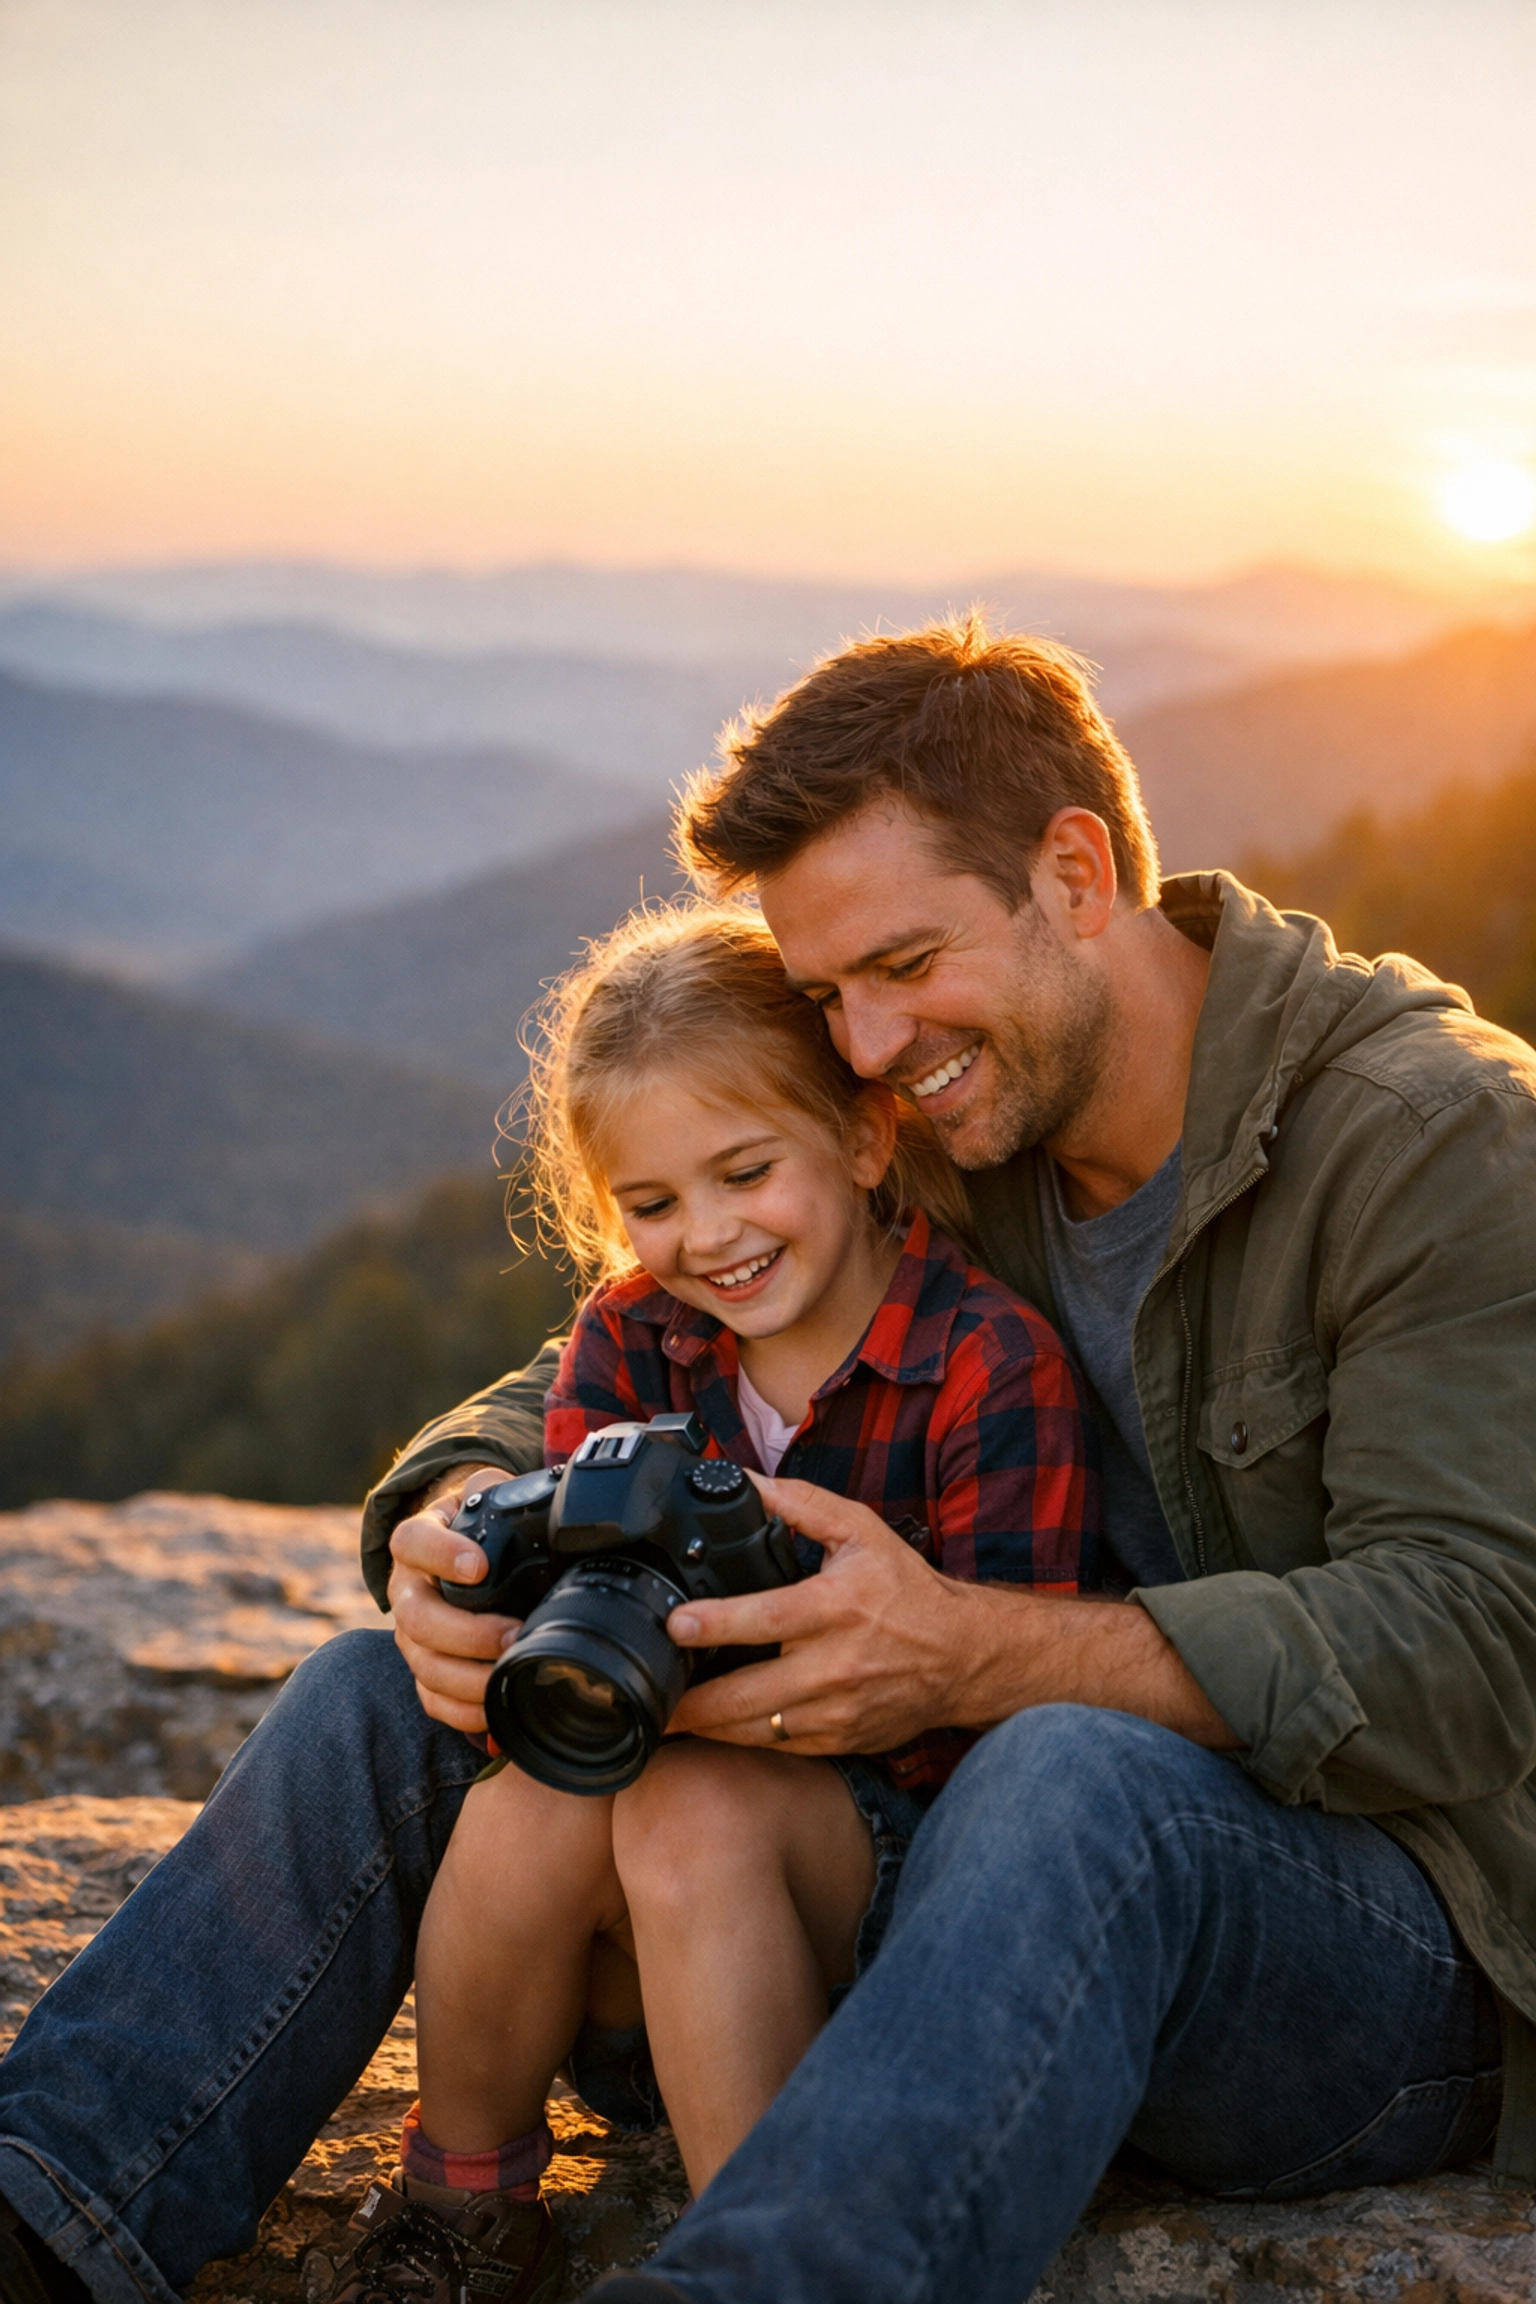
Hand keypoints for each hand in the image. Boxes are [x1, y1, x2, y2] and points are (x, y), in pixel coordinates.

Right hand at [388, 1464, 519, 1733]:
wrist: (462, 1558)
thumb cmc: (479, 1529)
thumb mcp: (484, 1499)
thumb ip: (494, 1489)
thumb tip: (509, 1491)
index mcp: (417, 1542)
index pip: (412, 1542)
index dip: (441, 1556)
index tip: (479, 1566)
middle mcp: (407, 1590)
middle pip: (416, 1618)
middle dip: (466, 1633)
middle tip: (513, 1632)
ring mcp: (412, 1636)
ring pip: (423, 1666)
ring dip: (469, 1677)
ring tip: (511, 1671)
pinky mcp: (425, 1671)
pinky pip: (432, 1700)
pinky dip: (464, 1711)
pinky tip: (497, 1706)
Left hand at [666, 1477, 990, 1752]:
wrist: (962, 1656)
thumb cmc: (907, 1590)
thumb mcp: (860, 1531)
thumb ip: (799, 1504)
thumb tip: (743, 1481)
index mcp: (839, 1606)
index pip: (768, 1619)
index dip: (717, 1623)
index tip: (676, 1624)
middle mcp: (837, 1664)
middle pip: (749, 1693)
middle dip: (692, 1701)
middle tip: (647, 1692)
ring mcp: (838, 1710)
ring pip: (756, 1730)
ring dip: (705, 1727)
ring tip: (663, 1715)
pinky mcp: (840, 1741)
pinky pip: (777, 1746)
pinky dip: (739, 1740)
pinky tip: (709, 1729)